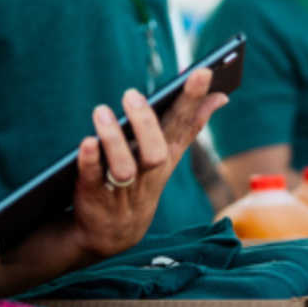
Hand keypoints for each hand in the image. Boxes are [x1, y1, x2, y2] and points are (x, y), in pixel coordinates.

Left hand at [68, 68, 227, 257]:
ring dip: (113, 141)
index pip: (183, 125)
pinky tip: (86, 143)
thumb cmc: (141, 181)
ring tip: (101, 112)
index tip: (203, 72)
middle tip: (131, 93)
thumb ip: (191, 125)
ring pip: (123, 168)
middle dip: (146, 123)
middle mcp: (147, 173)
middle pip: (155, 150)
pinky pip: (92, 178)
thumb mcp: (168, 155)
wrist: (112, 234)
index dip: (194, 99)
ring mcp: (121, 188)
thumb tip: (221, 96)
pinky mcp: (94, 195)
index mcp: (165, 156)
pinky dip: (89, 161)